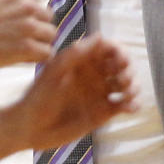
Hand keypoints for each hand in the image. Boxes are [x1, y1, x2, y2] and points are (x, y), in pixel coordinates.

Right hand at [0, 0, 55, 69]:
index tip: (20, 21)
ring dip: (41, 41)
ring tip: (27, 47)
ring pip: (51, 35)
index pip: (38, 1)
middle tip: (24, 35)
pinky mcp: (27, 47)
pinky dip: (39, 56)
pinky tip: (28, 57)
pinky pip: (46, 53)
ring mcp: (29, 27)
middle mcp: (28, 6)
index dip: (30, 14)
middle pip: (48, 17)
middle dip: (39, 26)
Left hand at [12, 35, 136, 149]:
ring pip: (127, 84)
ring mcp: (100, 93)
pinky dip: (132, 104)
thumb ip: (75, 55)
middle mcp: (94, 74)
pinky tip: (129, 107)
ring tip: (126, 93)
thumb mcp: (54, 72)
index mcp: (83, 60)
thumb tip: (100, 37)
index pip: (108, 48)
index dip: (118, 50)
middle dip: (128, 68)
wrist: (31, 127)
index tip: (119, 59)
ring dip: (133, 85)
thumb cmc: (38, 96)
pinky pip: (124, 105)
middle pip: (122, 64)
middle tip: (122, 78)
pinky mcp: (104, 112)